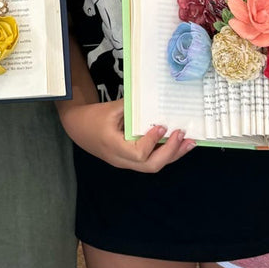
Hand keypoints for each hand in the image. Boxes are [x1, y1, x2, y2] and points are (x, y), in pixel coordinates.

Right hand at [64, 99, 194, 170]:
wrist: (79, 129)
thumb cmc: (93, 117)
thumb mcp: (110, 108)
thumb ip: (131, 107)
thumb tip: (153, 101)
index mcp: (114, 146)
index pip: (138, 153)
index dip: (152, 142)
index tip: (162, 126)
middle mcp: (121, 159)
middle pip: (150, 166)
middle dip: (170, 152)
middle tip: (182, 135)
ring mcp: (126, 163)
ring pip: (153, 166)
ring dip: (173, 155)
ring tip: (189, 142)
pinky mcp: (131, 161)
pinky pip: (150, 161)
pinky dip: (166, 153)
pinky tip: (178, 144)